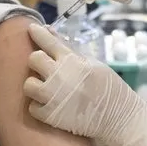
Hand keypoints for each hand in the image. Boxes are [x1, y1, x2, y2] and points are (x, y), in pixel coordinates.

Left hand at [24, 24, 146, 145]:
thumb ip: (68, 48)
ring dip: (36, 85)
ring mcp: (52, 97)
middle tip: (46, 68)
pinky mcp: (50, 116)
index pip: (47, 40)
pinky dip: (39, 106)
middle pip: (33, 59)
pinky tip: (50, 104)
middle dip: (38, 62)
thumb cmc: (107, 86)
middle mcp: (58, 76)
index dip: (37, 33)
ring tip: (47, 88)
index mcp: (71, 61)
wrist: (118, 117)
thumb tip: (49, 30)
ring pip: (28, 84)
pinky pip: (32, 107)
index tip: (32, 29)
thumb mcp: (92, 62)